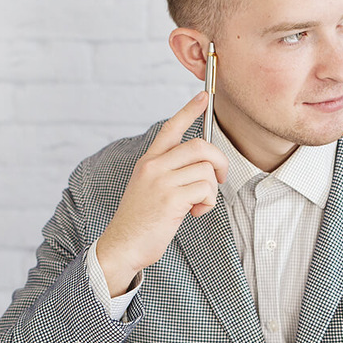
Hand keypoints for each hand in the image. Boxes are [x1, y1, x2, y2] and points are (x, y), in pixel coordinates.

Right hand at [95, 92, 228, 294]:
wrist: (123, 245)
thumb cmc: (141, 221)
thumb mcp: (149, 188)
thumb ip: (169, 173)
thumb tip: (202, 167)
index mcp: (148, 161)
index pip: (171, 128)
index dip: (190, 110)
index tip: (204, 96)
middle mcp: (154, 166)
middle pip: (200, 146)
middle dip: (219, 161)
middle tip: (219, 178)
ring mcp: (161, 181)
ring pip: (206, 170)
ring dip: (210, 191)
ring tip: (197, 205)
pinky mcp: (170, 199)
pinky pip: (205, 190)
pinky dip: (207, 203)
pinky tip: (194, 213)